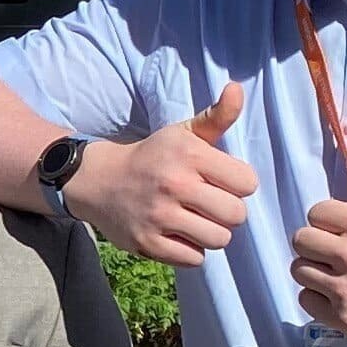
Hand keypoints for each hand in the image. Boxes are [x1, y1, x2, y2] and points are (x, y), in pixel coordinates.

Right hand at [70, 82, 257, 263]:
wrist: (99, 180)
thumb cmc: (153, 156)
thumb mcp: (183, 132)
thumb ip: (217, 115)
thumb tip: (237, 88)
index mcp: (189, 154)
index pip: (247, 183)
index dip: (237, 184)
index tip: (220, 181)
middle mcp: (174, 184)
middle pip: (236, 215)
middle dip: (227, 212)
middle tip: (209, 205)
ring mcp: (159, 215)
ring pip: (219, 240)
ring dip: (212, 233)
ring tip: (197, 221)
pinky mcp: (147, 242)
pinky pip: (194, 259)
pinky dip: (191, 250)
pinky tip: (179, 235)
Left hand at [291, 154, 346, 346]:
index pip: (316, 212)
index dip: (328, 220)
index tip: (343, 229)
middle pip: (301, 240)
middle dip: (316, 243)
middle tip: (336, 250)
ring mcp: (344, 288)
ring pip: (299, 269)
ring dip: (314, 269)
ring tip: (337, 271)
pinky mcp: (341, 316)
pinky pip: (305, 299)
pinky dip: (317, 297)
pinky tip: (339, 292)